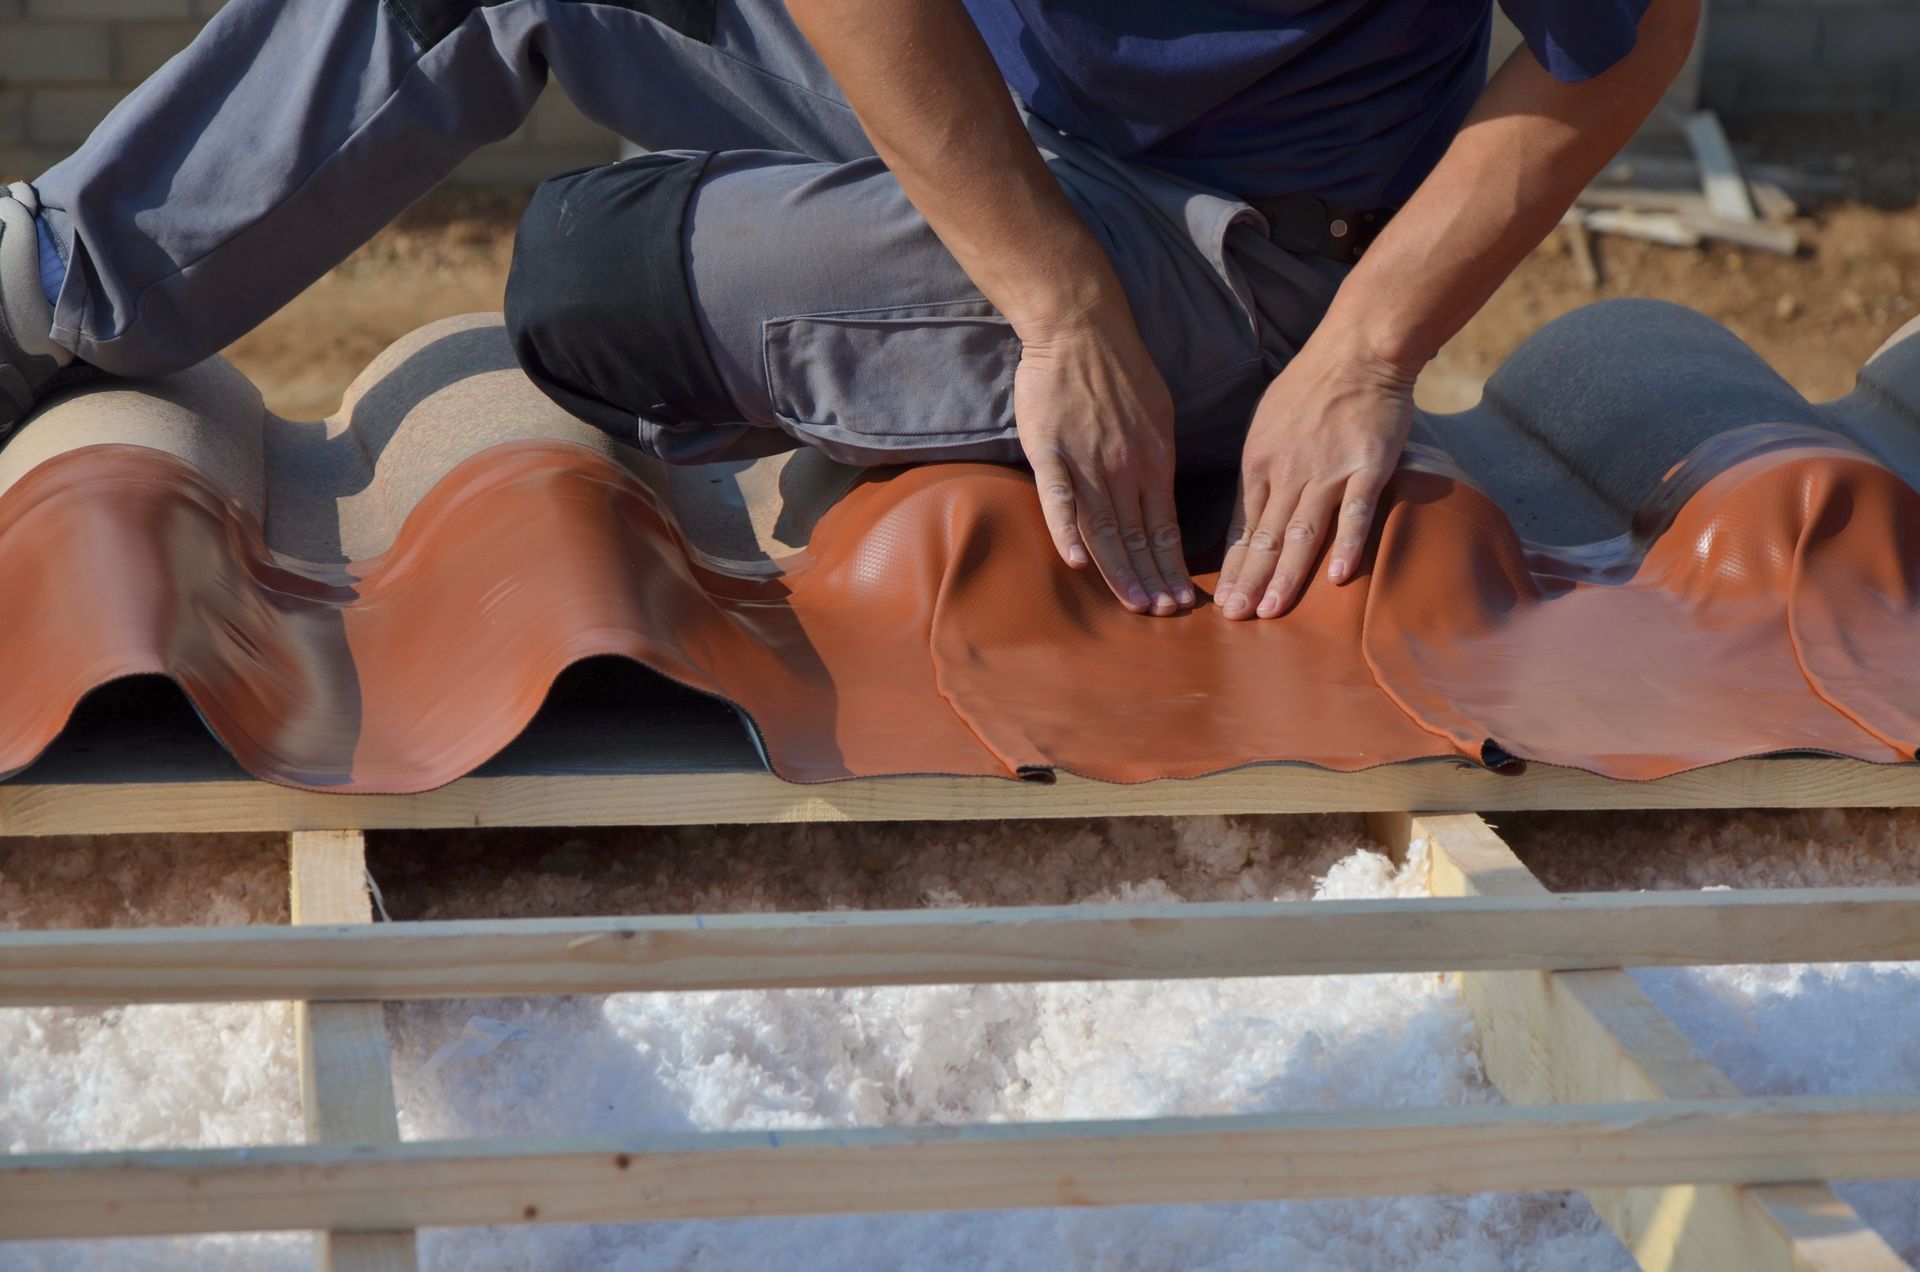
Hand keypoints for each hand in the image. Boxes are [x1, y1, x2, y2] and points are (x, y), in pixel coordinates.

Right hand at [1013, 310, 1193, 615]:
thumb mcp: (1159, 414)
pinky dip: (1067, 530)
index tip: (1181, 600)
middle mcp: (1126, 468)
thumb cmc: (1121, 368)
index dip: (1172, 567)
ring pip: (1106, 528)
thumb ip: (1157, 458)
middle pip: (1139, 537)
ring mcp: (1088, 462)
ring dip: (1121, 571)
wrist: (1081, 327)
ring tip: (1135, 605)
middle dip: (1153, 581)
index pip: (1166, 528)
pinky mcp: (1051, 451)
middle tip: (1164, 616)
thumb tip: (1162, 493)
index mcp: (1155, 461)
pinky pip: (1060, 497)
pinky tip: (1077, 562)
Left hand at [1215, 330, 1416, 619]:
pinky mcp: (1367, 467)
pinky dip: (1346, 544)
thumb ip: (1259, 471)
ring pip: (1302, 532)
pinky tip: (1337, 577)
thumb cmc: (1310, 386)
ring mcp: (1328, 471)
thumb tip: (1248, 514)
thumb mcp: (1266, 424)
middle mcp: (1287, 472)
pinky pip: (1355, 511)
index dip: (1233, 566)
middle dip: (1248, 582)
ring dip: (1285, 575)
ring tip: (1272, 611)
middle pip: (1265, 537)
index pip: (1241, 526)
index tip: (1224, 601)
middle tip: (1237, 620)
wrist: (1358, 350)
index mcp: (1258, 463)